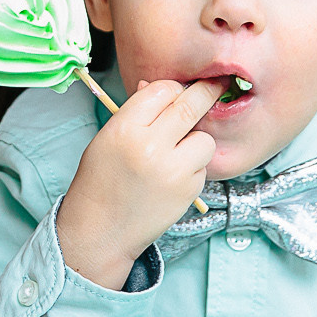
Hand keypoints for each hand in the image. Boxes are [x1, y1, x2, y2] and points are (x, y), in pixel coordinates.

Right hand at [55, 78, 223, 288]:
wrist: (100, 231)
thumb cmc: (100, 182)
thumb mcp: (107, 140)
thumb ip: (136, 114)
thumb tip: (166, 90)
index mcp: (124, 128)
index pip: (161, 90)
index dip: (172, 90)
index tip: (178, 92)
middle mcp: (150, 146)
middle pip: (191, 106)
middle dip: (207, 91)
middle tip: (216, 85)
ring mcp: (172, 170)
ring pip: (205, 139)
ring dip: (197, 141)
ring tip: (177, 154)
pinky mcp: (188, 191)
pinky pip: (202, 168)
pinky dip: (192, 169)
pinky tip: (171, 179)